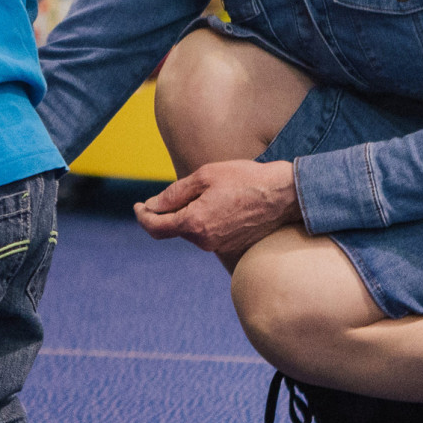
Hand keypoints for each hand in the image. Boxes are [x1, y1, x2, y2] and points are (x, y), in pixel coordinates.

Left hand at [134, 159, 300, 253]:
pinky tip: (217, 203)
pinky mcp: (231, 246)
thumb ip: (174, 193)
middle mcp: (204, 241)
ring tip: (204, 193)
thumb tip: (152, 205)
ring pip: (191, 231)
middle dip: (166, 213)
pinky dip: (203, 220)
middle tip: (171, 193)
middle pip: (173, 229)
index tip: (137, 206)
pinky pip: (208, 234)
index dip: (142, 216)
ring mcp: (219, 246)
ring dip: (187, 216)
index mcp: (194, 223)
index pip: (156, 227)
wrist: (284, 196)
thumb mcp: (205, 176)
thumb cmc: (245, 180)